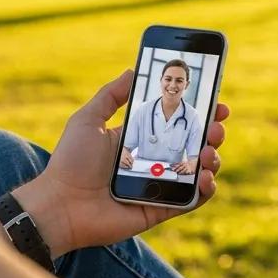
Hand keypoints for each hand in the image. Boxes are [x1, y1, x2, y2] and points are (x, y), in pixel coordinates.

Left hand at [12, 70, 228, 257]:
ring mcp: (161, 185)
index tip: (216, 100)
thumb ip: (111, 95)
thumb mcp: (88, 119)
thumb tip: (132, 69)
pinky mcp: (162, 208)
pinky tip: (205, 177)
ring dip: (212, 158)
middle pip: (195, 143)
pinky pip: (193, 200)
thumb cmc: (70, 162)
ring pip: (200, 170)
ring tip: (208, 151)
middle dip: (213, 131)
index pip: (177, 121)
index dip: (199, 111)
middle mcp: (155, 160)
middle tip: (216, 125)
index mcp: (141, 138)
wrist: (61, 205)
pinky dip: (206, 189)